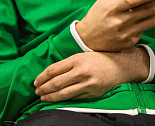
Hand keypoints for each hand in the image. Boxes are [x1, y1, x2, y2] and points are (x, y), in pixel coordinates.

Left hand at [34, 48, 148, 101]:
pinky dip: (64, 99)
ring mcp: (87, 84)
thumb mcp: (82, 55)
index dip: (42, 77)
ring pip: (64, 93)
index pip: (54, 70)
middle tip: (36, 91)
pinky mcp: (92, 93)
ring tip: (43, 97)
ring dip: (52, 96)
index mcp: (76, 60)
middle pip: (57, 82)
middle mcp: (81, 72)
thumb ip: (68, 63)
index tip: (35, 81)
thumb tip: (50, 73)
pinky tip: (57, 99)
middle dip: (44, 88)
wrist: (119, 66)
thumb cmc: (99, 58)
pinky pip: (75, 97)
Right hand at [76, 0, 154, 51]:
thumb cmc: (97, 15)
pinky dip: (152, 21)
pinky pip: (144, 29)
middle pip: (148, 10)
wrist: (88, 39)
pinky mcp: (131, 41)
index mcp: (112, 8)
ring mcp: (127, 33)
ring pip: (152, 21)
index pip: (133, 0)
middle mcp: (121, 21)